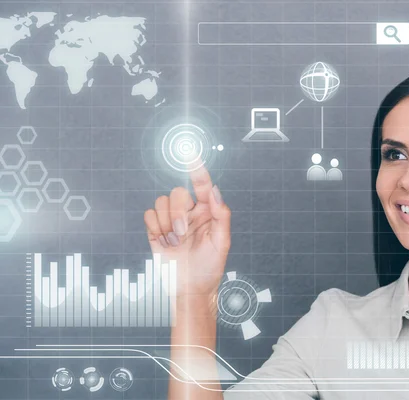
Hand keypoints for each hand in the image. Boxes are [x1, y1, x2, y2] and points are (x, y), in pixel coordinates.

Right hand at [143, 165, 230, 298]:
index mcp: (208, 211)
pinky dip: (155, 228)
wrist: (189, 289)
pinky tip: (164, 242)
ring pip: (161, 202)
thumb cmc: (210, 267)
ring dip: (167, 223)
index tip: (190, 154)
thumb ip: (222, 215)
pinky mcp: (156, 230)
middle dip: (177, 212)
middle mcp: (189, 212)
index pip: (202, 184)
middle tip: (182, 233)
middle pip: (177, 192)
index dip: (196, 168)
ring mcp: (171, 220)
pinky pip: (149, 215)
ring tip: (175, 242)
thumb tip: (216, 192)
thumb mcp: (222, 242)